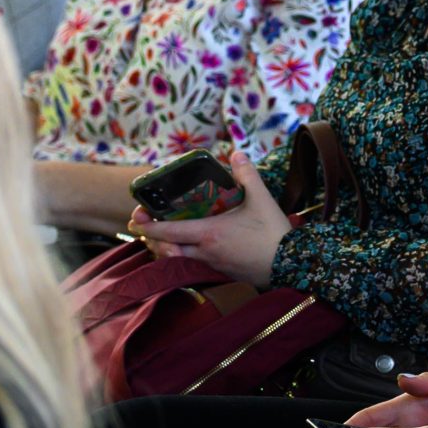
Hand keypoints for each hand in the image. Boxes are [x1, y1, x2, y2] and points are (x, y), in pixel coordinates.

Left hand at [130, 149, 289, 285]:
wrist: (292, 266)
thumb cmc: (274, 234)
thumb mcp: (262, 199)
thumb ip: (247, 175)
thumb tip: (237, 153)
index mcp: (209, 233)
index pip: (169, 231)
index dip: (149, 226)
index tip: (135, 220)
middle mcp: (205, 252)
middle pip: (168, 250)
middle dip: (153, 239)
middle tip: (146, 228)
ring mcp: (213, 266)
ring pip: (180, 260)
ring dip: (168, 250)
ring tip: (164, 239)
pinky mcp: (223, 274)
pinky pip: (195, 266)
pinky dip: (186, 258)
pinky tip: (192, 250)